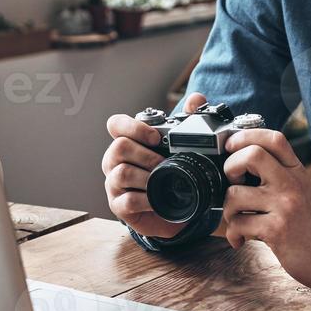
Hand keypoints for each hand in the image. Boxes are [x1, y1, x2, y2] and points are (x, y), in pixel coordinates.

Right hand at [102, 92, 208, 239]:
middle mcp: (115, 160)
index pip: (116, 124)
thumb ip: (189, 120)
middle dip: (146, 155)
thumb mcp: (181, 148)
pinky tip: (158, 201)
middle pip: (119, 147)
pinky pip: (127, 200)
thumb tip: (196, 99)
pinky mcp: (119, 206)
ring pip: (121, 173)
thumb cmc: (171, 176)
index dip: (132, 126)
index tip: (154, 137)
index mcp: (128, 142)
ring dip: (147, 177)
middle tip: (165, 163)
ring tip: (163, 182)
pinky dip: (145, 200)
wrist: (176, 211)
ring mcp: (114, 183)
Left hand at [221, 128, 310, 291]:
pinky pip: (238, 224)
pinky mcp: (276, 229)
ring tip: (237, 220)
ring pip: (235, 194)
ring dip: (228, 210)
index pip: (274, 139)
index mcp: (295, 171)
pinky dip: (233, 234)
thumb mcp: (299, 190)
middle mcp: (291, 184)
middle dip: (230, 167)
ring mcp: (284, 205)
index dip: (246, 136)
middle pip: (252, 155)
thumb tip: (239, 161)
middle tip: (233, 183)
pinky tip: (241, 239)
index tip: (231, 146)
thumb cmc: (307, 224)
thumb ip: (277, 173)